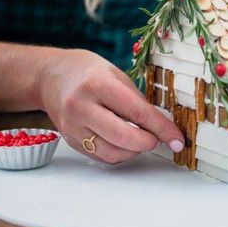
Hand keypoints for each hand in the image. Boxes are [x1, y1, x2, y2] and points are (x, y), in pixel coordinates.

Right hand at [37, 49, 184, 163]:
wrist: (49, 76)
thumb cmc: (85, 70)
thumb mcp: (115, 73)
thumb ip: (136, 99)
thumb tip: (160, 124)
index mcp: (97, 84)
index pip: (137, 113)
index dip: (162, 128)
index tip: (177, 139)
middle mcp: (82, 107)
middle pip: (124, 138)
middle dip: (148, 142)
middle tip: (157, 138)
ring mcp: (73, 126)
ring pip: (112, 153)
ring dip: (134, 151)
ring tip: (140, 138)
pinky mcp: (70, 139)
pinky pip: (100, 156)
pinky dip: (118, 153)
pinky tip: (124, 142)